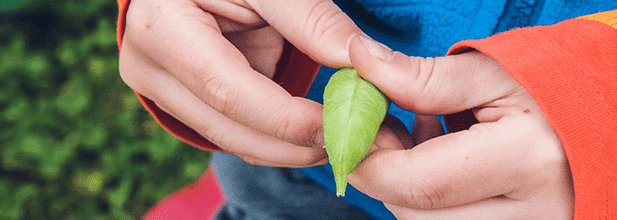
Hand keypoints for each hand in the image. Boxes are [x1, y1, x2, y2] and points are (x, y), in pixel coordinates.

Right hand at [118, 0, 363, 166]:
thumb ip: (310, 18)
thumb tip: (361, 60)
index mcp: (163, 28)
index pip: (227, 90)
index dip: (285, 119)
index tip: (338, 127)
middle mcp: (150, 67)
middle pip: (227, 128)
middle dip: (295, 147)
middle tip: (355, 147)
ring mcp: (162, 91)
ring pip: (233, 140)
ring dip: (292, 151)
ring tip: (346, 143)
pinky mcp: (184, 105)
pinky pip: (237, 132)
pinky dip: (280, 140)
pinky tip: (321, 138)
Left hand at [346, 35, 574, 218]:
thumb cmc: (558, 87)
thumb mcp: (492, 70)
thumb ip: (422, 77)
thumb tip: (359, 62)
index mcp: (527, 160)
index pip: (416, 184)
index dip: (368, 160)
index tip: (352, 128)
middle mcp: (533, 214)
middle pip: (416, 218)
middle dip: (387, 176)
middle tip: (395, 129)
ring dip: (412, 191)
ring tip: (434, 141)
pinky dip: (437, 205)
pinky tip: (453, 168)